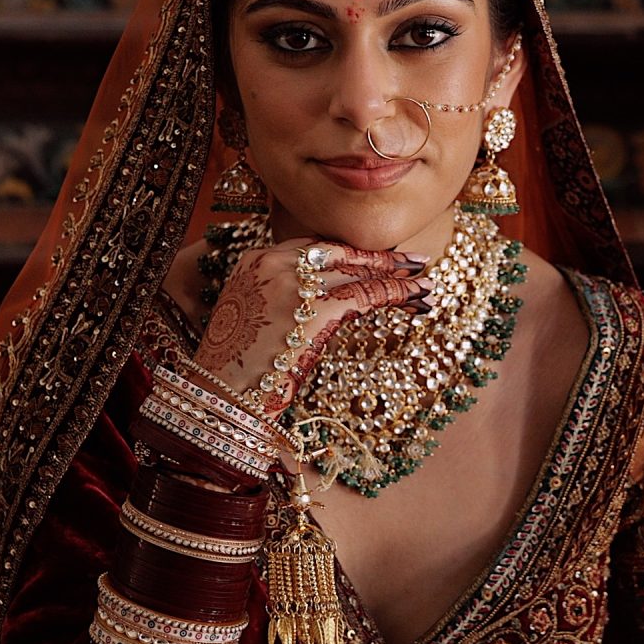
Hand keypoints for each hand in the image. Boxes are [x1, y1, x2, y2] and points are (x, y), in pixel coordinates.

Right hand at [195, 240, 427, 417]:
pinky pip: (366, 294)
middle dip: (378, 257)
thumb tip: (312, 307)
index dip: (349, 255)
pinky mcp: (315, 309)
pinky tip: (419, 298)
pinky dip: (398, 294)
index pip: (313, 248)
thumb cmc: (233, 369)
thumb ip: (278, 299)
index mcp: (254, 260)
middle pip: (338, 252)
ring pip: (357, 270)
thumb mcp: (250, 319)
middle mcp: (273, 262)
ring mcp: (294, 283)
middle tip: (412, 261)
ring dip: (396, 275)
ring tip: (424, 281)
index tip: (372, 260)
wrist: (218, 395)